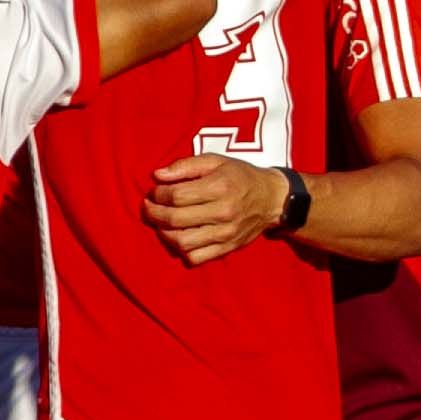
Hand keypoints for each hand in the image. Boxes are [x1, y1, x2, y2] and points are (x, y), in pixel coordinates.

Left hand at [144, 152, 290, 264]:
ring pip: (182, 242)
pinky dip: (181, 251)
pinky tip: (178, 237)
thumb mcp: (216, 161)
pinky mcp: (227, 248)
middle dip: (154, 213)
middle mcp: (223, 212)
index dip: (158, 194)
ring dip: (163, 233)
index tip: (154, 192)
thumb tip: (157, 175)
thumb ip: (186, 166)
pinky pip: (196, 258)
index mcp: (219, 187)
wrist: (272, 199)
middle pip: (175, 219)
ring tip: (160, 223)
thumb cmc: (240, 176)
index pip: (176, 196)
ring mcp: (225, 234)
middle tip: (148, 207)